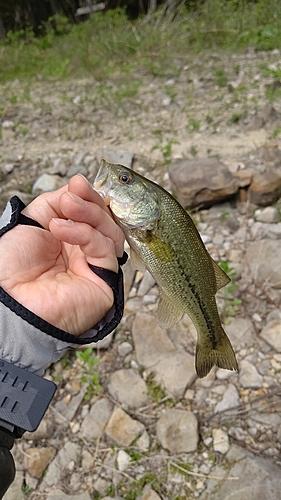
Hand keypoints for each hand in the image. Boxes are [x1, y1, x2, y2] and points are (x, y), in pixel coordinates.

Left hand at [0, 175, 124, 334]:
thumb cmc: (12, 268)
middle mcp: (84, 254)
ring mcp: (94, 268)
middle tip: (72, 196)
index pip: (92, 215)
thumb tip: (77, 187)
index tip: (79, 183)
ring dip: (89, 214)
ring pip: (110, 232)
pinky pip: (104, 249)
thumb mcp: (32, 221)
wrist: (7, 299)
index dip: (89, 197)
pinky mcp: (104, 282)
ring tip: (67, 207)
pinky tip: (61, 228)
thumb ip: (56, 202)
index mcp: (69, 241)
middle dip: (90, 203)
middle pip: (105, 222)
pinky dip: (85, 233)